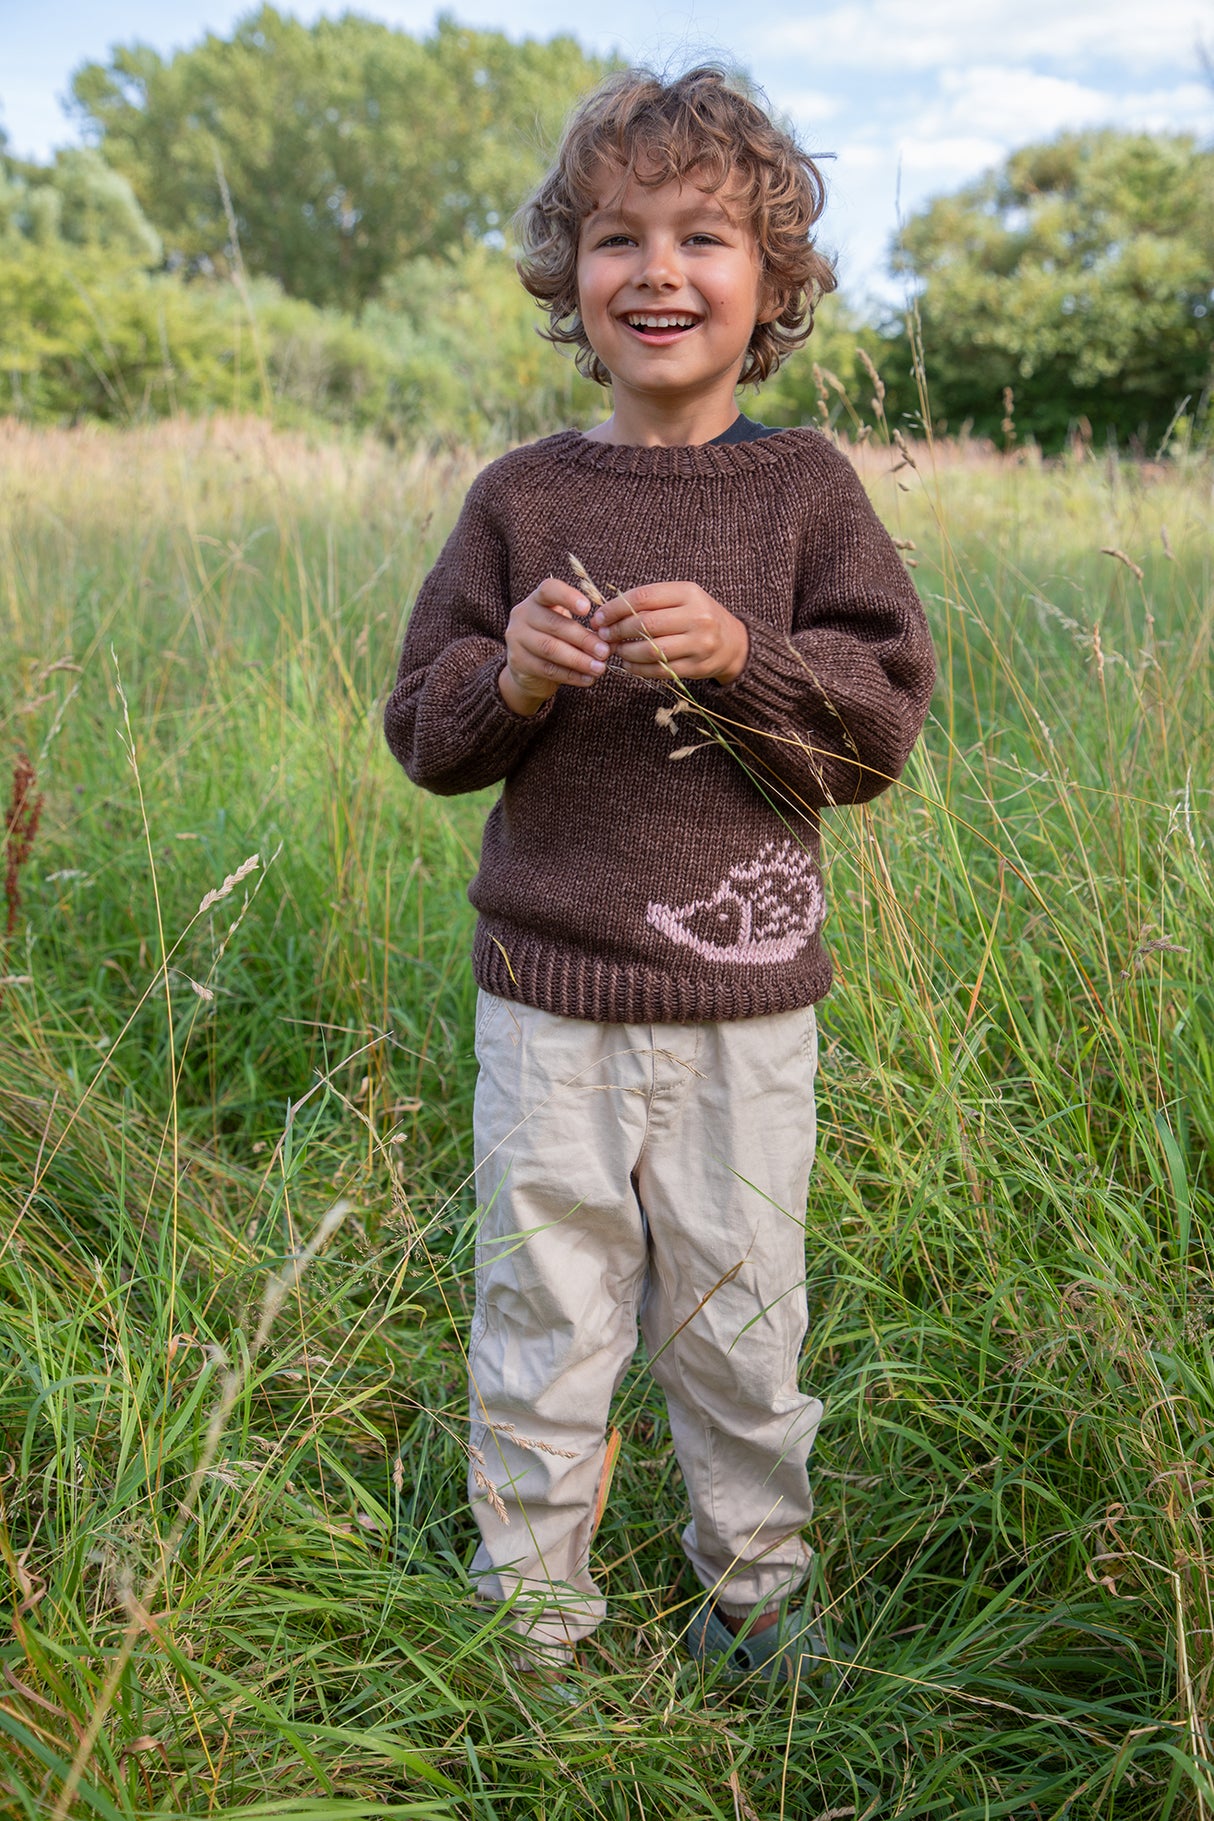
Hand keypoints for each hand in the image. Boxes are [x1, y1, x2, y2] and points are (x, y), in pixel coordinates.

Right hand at [499, 578, 609, 714]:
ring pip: (550, 649)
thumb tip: (611, 643)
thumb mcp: (568, 628)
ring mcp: (517, 638)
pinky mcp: (518, 662)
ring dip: (579, 660)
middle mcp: (523, 615)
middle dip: (583, 639)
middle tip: (605, 651)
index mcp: (537, 599)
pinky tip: (588, 679)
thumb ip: (586, 631)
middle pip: (554, 625)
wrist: (529, 668)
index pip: (549, 590)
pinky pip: (547, 669)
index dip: (568, 597)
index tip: (588, 609)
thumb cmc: (555, 639)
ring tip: (599, 667)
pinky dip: (571, 675)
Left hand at [592, 583, 748, 683]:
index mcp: (689, 593)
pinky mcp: (697, 667)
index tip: (599, 617)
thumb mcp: (681, 598)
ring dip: (626, 652)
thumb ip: (649, 601)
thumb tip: (606, 613)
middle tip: (604, 636)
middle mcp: (697, 617)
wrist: (733, 643)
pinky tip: (628, 664)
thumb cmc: (697, 616)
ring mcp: (699, 644)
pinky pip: (659, 670)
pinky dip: (638, 669)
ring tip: (616, 650)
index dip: (615, 608)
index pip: (643, 598)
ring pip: (651, 650)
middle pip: (645, 624)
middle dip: (618, 631)